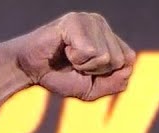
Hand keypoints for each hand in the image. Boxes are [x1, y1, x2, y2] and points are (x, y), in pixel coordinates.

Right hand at [1, 12, 133, 100]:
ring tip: (69, 56)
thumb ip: (116, 83)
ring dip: (84, 65)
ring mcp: (88, 19)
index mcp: (108, 36)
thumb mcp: (94, 88)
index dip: (107, 74)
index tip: (86, 69)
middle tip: (74, 63)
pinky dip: (76, 58)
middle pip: (119, 60)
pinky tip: (64, 49)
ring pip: (106, 57)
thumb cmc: (60, 76)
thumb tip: (127, 67)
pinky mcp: (75, 20)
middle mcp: (100, 23)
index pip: (129, 60)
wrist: (29, 70)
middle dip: (96, 71)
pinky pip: (90, 51)